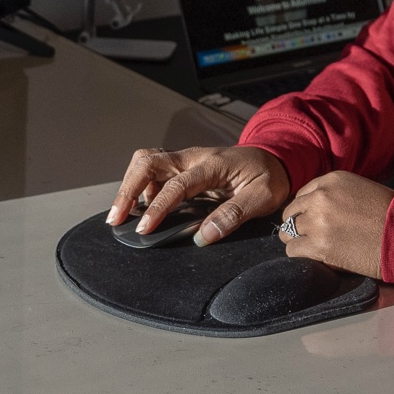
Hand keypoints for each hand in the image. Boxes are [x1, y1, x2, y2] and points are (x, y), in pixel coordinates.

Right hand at [108, 145, 289, 245]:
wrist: (277, 159)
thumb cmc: (269, 177)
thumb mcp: (262, 197)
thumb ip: (233, 215)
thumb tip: (204, 236)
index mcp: (213, 164)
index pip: (178, 185)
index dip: (158, 207)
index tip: (144, 229)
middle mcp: (195, 157)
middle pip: (150, 161)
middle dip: (128, 188)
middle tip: (116, 218)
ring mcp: (188, 160)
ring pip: (148, 161)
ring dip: (131, 184)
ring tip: (122, 215)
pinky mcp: (185, 167)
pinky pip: (155, 170)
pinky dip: (141, 185)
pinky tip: (139, 208)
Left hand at [278, 171, 393, 277]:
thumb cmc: (391, 214)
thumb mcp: (362, 189)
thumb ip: (338, 194)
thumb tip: (319, 208)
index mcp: (332, 180)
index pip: (303, 194)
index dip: (306, 209)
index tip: (312, 220)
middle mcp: (320, 197)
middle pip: (291, 212)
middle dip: (298, 224)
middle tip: (309, 237)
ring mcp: (317, 221)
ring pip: (288, 232)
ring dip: (297, 240)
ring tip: (312, 249)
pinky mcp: (318, 245)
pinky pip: (293, 250)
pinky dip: (300, 255)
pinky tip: (315, 258)